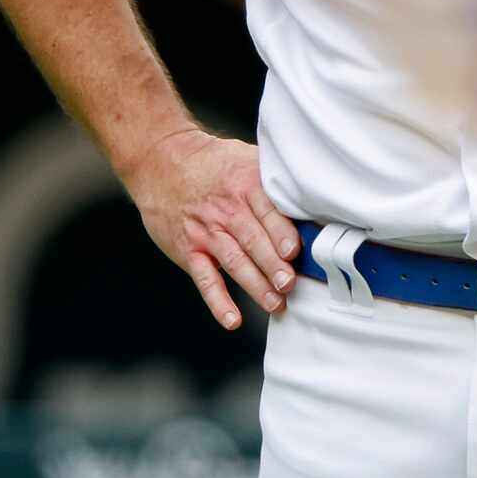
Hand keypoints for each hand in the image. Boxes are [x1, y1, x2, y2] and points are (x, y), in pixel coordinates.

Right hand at [121, 124, 298, 330]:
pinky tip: (232, 319)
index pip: (266, 210)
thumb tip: (315, 205)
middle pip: (252, 240)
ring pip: (233, 261)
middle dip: (272, 265)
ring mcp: (205, 231)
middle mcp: (225, 209)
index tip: (294, 251)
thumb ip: (274, 182)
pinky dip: (218, 301)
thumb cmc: (212, 163)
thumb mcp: (244, 158)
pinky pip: (204, 278)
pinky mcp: (189, 249)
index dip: (280, 232)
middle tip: (289, 284)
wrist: (161, 161)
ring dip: (255, 285)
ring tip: (274, 304)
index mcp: (244, 184)